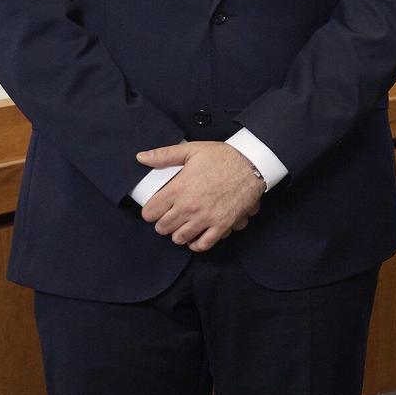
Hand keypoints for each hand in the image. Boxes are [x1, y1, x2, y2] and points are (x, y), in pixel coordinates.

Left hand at [137, 141, 263, 251]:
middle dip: (163, 223)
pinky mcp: (222, 225)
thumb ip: (165, 155)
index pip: (150, 212)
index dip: (150, 211)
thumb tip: (141, 157)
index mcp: (179, 189)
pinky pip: (203, 244)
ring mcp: (206, 218)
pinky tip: (195, 237)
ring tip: (182, 226)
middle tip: (168, 216)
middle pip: (163, 228)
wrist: (254, 165)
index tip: (155, 208)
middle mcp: (190, 207)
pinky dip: (196, 244)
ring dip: (178, 233)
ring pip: (180, 238)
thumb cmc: (225, 157)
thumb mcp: (193, 150)